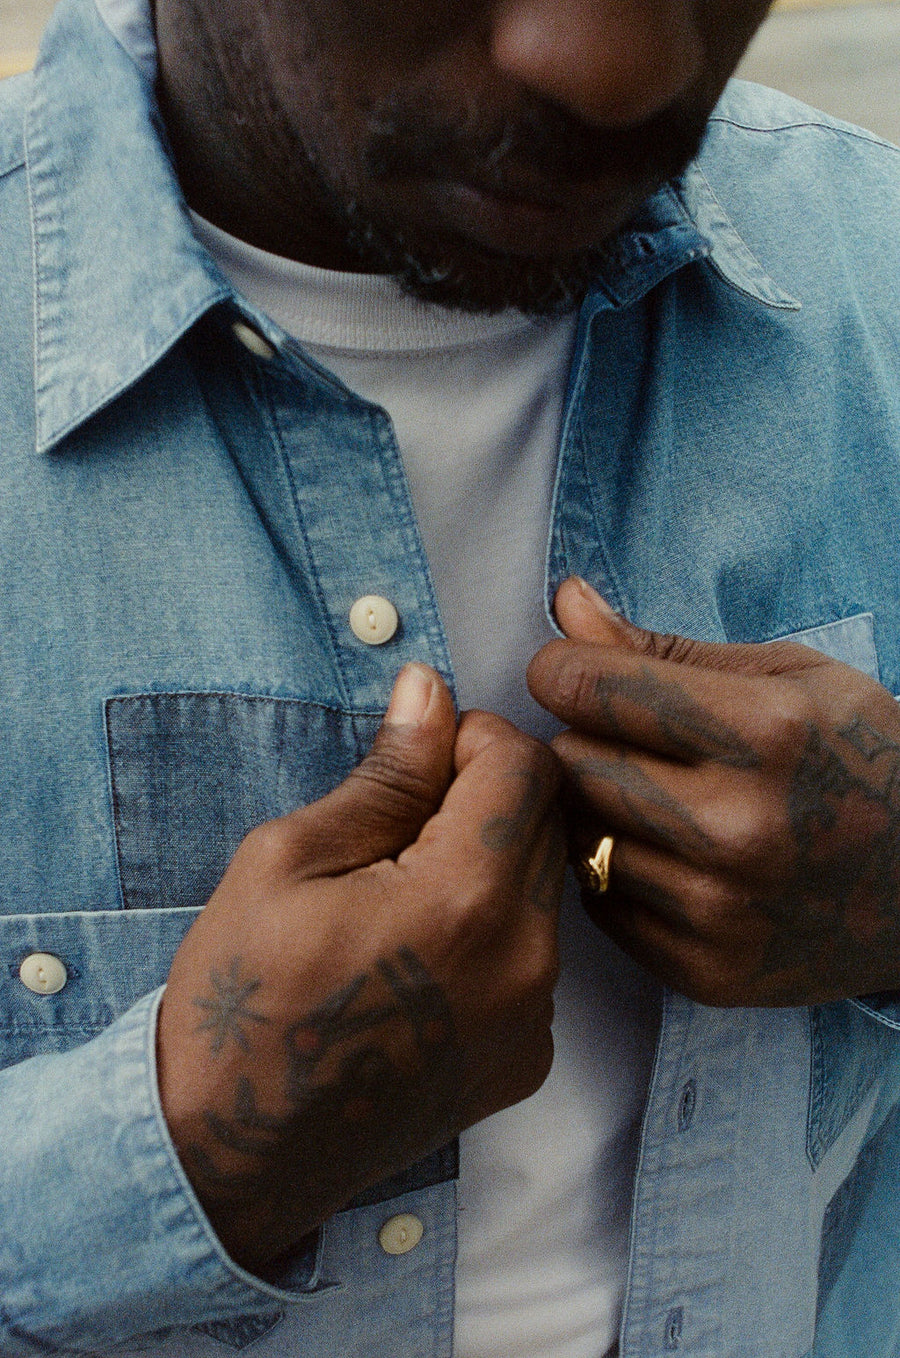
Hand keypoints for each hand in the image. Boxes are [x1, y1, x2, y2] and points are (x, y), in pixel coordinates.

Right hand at [158, 663, 563, 1271]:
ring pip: (547, 887)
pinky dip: (495, 929)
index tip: (422, 756)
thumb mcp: (287, 860)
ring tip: (405, 889)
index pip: (526, 766)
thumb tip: (431, 693)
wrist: (231, 1153)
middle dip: (486, 795)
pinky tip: (421, 954)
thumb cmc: (241, 1000)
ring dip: (493, 860)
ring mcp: (534, 1020)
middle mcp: (525, 961)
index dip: (474, 737)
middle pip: (549, 821)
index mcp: (465, 900)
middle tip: (402, 821)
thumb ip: (385, 776)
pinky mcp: (528, 1060)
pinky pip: (536, 955)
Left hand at [527, 577, 899, 1008]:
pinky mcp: (708, 972)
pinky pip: (600, 904)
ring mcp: (724, 909)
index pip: (589, 688)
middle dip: (584, 741)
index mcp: (767, 732)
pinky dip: (619, 875)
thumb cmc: (863, 760)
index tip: (577, 676)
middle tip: (630, 744)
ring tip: (659, 802)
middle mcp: (741, 827)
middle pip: (572, 765)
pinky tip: (674, 860)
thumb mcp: (787, 678)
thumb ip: (662, 648)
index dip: (565, 671)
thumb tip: (566, 602)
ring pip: (576, 838)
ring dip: (598, 812)